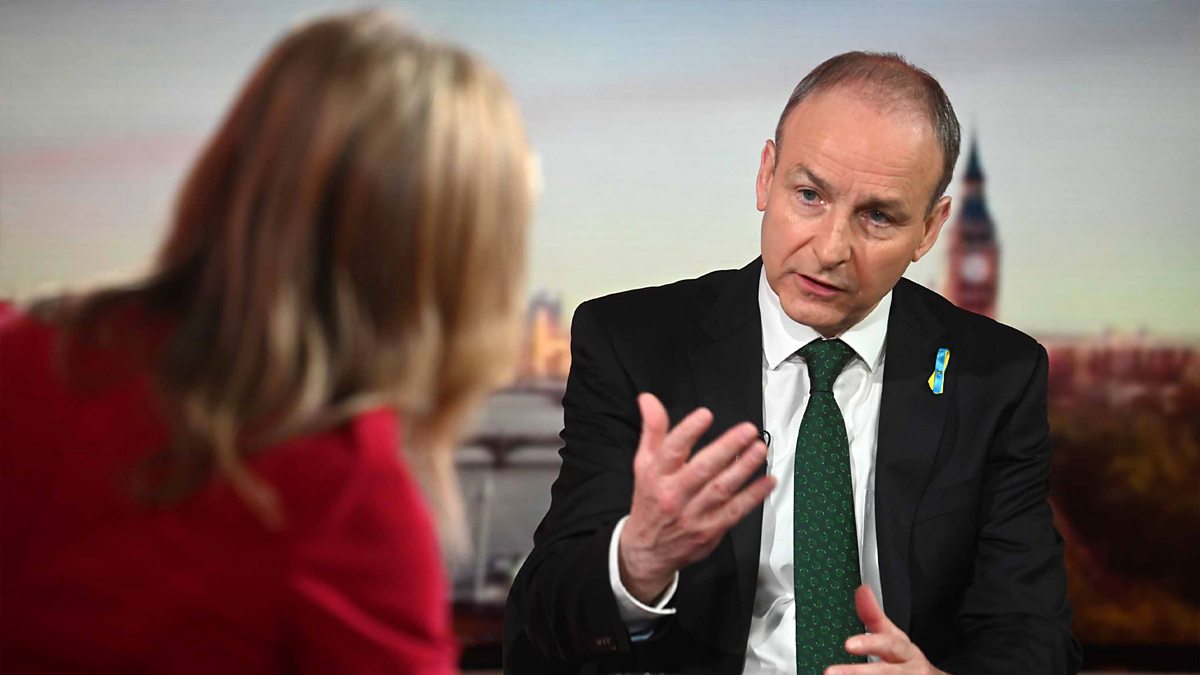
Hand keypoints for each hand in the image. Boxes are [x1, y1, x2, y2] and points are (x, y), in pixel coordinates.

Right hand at [618, 393, 775, 603]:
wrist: (648, 551)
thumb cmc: (649, 501)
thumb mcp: (643, 464)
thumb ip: (652, 430)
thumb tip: (648, 400)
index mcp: (656, 476)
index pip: (671, 450)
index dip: (688, 431)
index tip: (705, 415)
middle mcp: (674, 495)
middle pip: (702, 469)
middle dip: (727, 447)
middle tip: (747, 431)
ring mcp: (693, 514)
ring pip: (721, 489)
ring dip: (743, 468)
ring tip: (759, 449)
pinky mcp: (710, 530)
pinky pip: (735, 511)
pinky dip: (753, 496)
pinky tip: (767, 480)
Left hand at [825, 586, 948, 674]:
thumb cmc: (907, 661)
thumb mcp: (894, 637)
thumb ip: (874, 616)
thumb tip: (862, 590)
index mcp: (905, 653)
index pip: (889, 644)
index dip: (870, 643)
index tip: (848, 644)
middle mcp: (909, 671)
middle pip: (885, 673)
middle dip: (858, 672)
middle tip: (830, 672)